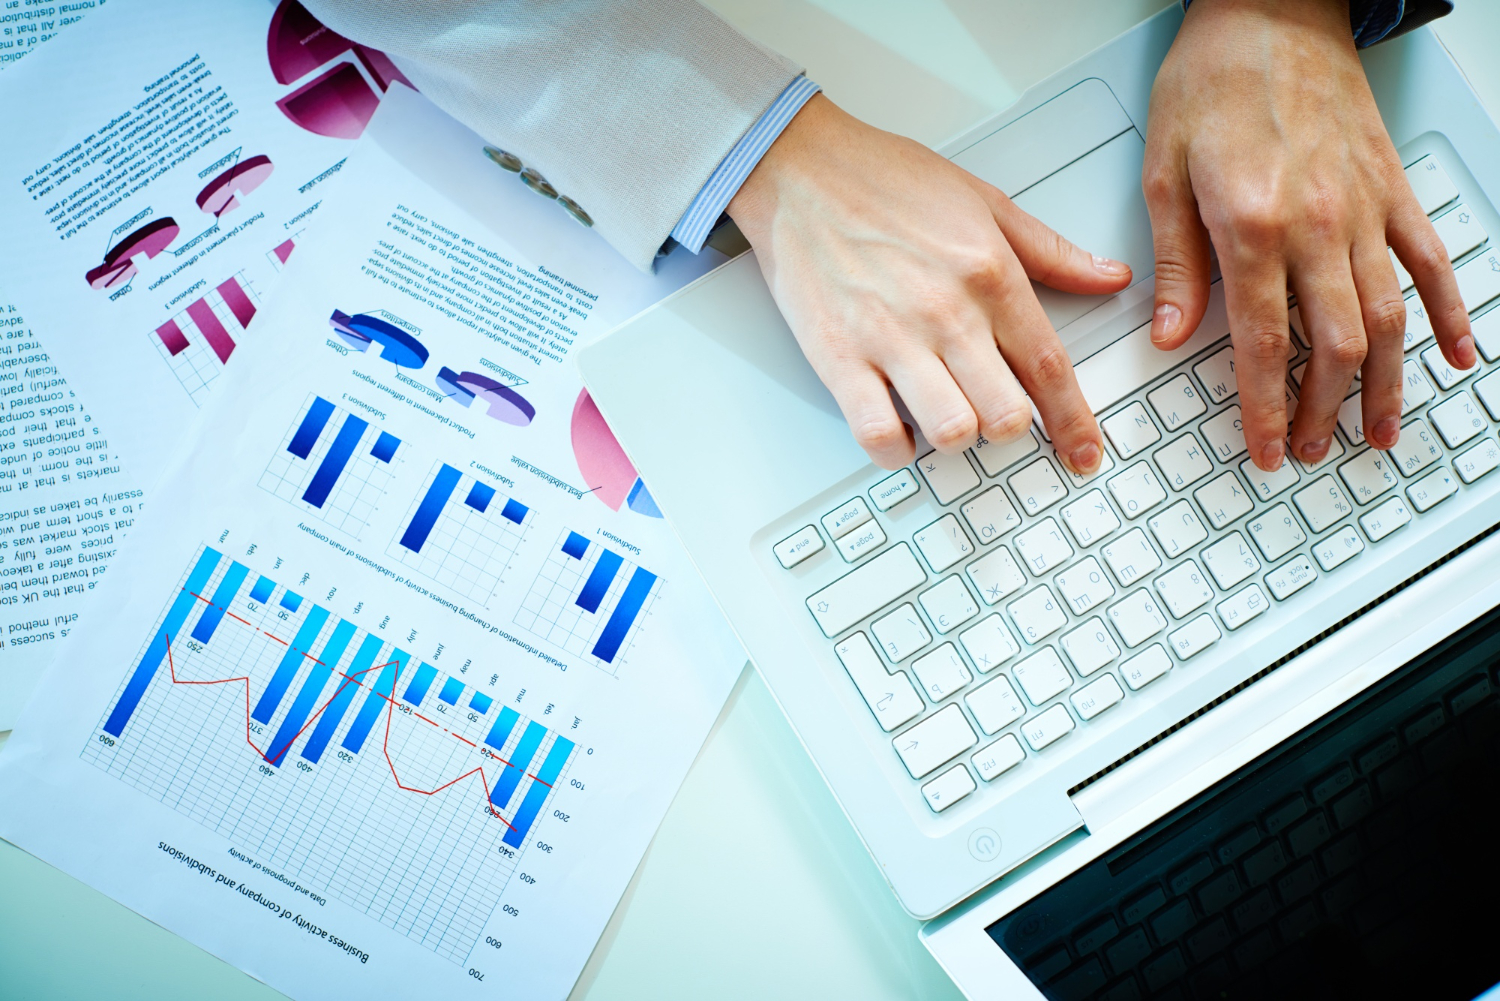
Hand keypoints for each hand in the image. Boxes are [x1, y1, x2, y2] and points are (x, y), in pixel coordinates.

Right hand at [727, 94, 1132, 473]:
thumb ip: (1050, 250)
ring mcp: (890, 338)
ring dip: (955, 436)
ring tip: (943, 413)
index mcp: (988, 273)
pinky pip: (877, 434)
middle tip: (993, 412)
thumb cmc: (882, 180)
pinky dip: (894, 449)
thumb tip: (1107, 278)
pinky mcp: (838, 358)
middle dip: (1009, 427)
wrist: (799, 168)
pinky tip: (897, 430)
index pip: (1049, 367)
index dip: (1074, 422)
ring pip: (951, 432)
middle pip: (1006, 414)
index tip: (1083, 453)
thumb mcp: (983, 202)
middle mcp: (945, 311)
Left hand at [1144, 0, 1472, 469]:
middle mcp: (1319, 224)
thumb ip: (1173, 262)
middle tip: (1312, 448)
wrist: (1272, 10)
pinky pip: (1433, 262)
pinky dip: (1450, 314)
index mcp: (1252, 225)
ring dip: (1383, 383)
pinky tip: (1456, 356)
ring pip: (1388, 317)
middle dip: (1323, 409)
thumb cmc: (1213, 81)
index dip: (1264, 407)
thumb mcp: (1162, 171)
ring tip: (1376, 431)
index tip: (1266, 447)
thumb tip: (1168, 334)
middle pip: (1334, 344)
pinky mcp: (1394, 190)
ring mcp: (1366, 209)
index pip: (1261, 342)